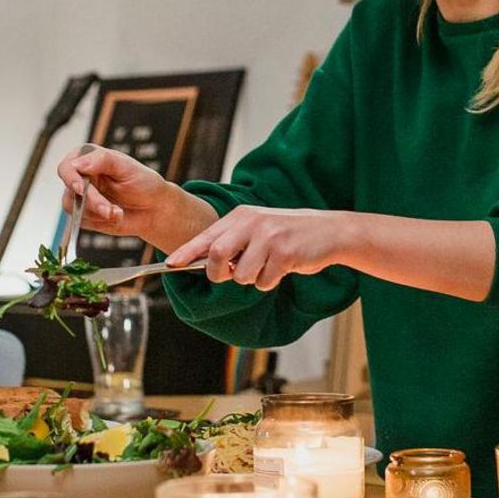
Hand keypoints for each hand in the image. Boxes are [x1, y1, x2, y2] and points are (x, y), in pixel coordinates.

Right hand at [57, 146, 173, 237]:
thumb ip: (102, 160)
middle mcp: (81, 177)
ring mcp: (80, 197)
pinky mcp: (84, 215)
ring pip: (73, 208)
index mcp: (88, 158)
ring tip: (118, 212)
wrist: (153, 209)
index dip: (70, 178)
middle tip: (110, 210)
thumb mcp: (127, 167)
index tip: (81, 189)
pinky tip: (115, 217)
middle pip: (70, 190)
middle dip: (92, 202)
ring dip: (98, 213)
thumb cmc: (143, 183)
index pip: (67, 167)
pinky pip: (81, 222)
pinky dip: (100, 222)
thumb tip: (76, 163)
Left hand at [166, 206, 352, 290]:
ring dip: (251, 279)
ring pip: (241, 275)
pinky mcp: (284, 254)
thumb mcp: (258, 228)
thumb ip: (233, 242)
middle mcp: (252, 223)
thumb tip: (204, 264)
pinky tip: (282, 268)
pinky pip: (263, 281)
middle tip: (230, 274)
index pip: (206, 236)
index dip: (186, 252)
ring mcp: (269, 238)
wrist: (328, 231)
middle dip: (218, 273)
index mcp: (242, 216)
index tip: (170, 265)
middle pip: (216, 256)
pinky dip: (270, 281)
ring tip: (267, 266)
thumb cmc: (289, 233)